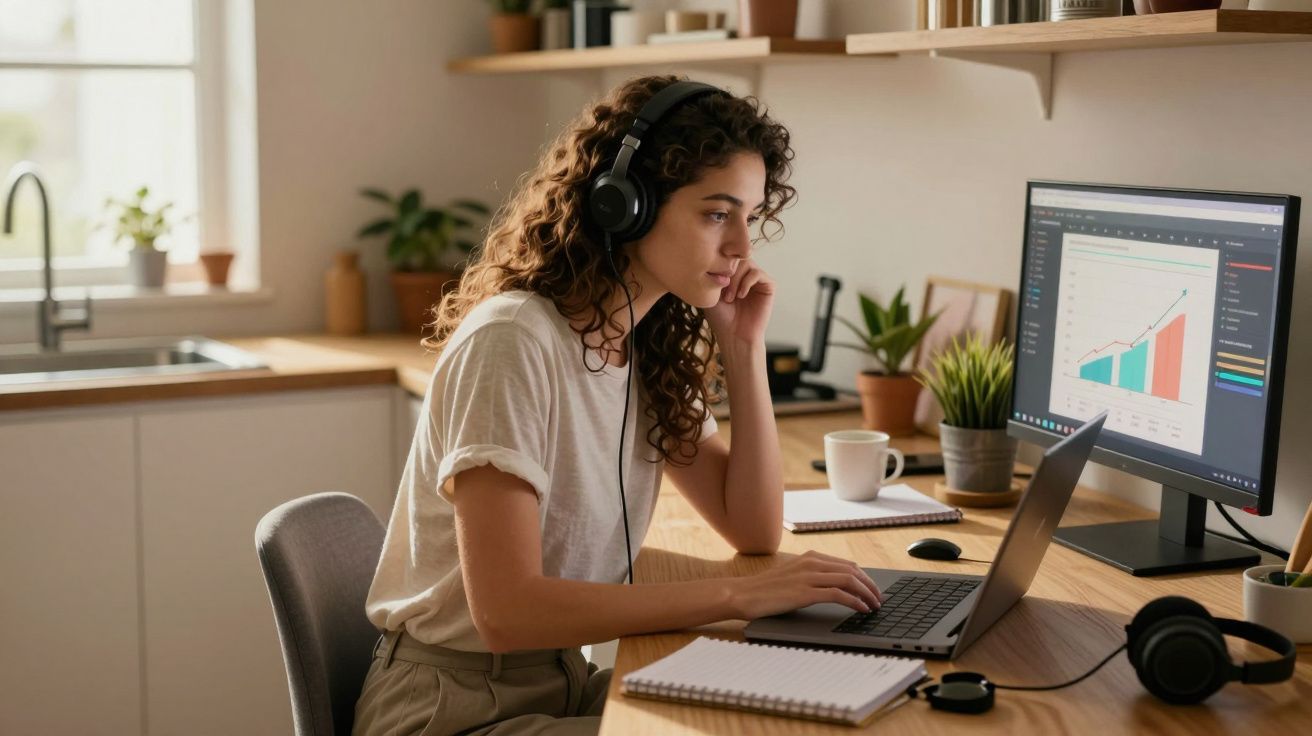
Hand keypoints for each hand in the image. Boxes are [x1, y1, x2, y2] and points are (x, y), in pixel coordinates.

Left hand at [704, 258, 773, 345]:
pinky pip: (758, 273)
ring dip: (736, 279)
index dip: (719, 264)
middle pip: (737, 256)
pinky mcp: (769, 286)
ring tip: (730, 297)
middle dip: (728, 272)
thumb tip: (718, 255)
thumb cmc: (720, 318)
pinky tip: (741, 296)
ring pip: (747, 263)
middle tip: (722, 292)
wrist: (734, 336)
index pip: (727, 255)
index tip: (713, 281)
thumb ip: (714, 272)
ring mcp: (757, 280)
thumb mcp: (710, 292)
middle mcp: (746, 274)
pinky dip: (747, 282)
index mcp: (732, 274)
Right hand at [726, 550, 883, 619]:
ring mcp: (808, 576)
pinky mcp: (805, 592)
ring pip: (849, 580)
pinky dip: (855, 602)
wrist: (743, 594)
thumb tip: (831, 587)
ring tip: (874, 606)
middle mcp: (811, 563)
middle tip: (879, 599)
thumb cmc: (764, 590)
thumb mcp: (791, 577)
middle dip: (870, 585)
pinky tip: (861, 610)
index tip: (872, 589)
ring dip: (867, 594)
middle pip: (852, 570)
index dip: (864, 578)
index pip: (846, 565)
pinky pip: (839, 595)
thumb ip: (810, 577)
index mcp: (809, 557)